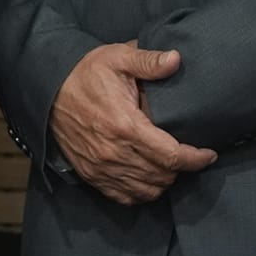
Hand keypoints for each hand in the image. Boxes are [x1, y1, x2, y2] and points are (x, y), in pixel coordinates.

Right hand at [49, 42, 215, 204]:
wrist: (47, 89)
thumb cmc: (85, 73)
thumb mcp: (117, 58)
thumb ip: (148, 61)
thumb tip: (177, 59)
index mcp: (125, 125)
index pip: (172, 155)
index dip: (196, 159)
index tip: (209, 154)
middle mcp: (113, 152)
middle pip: (163, 175)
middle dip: (182, 167)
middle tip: (188, 153)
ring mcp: (101, 167)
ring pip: (147, 189)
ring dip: (164, 180)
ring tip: (170, 165)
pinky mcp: (91, 174)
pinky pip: (125, 196)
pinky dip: (142, 191)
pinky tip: (148, 177)